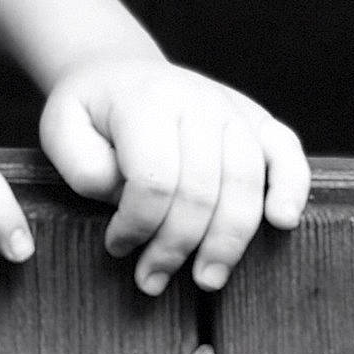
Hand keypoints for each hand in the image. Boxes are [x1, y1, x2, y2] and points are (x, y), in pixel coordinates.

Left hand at [39, 57, 309, 293]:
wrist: (120, 73)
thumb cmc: (90, 112)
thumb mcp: (61, 130)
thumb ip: (84, 168)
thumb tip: (124, 201)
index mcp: (146, 101)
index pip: (154, 178)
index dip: (137, 224)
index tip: (117, 246)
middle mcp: (198, 101)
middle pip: (202, 190)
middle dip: (177, 246)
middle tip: (152, 280)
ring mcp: (233, 108)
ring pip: (245, 183)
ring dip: (228, 241)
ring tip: (207, 279)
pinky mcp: (257, 120)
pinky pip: (287, 151)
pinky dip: (292, 187)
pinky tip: (281, 222)